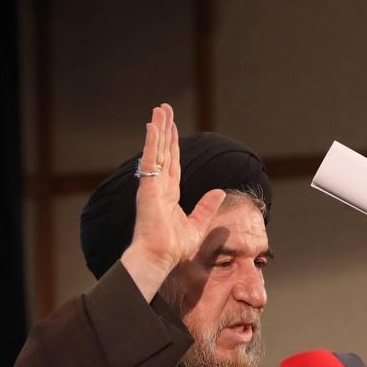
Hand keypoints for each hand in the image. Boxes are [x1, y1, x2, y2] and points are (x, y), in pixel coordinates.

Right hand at [120, 103, 226, 301]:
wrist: (160, 257)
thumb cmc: (173, 248)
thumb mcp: (197, 225)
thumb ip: (206, 207)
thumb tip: (219, 191)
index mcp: (169, 195)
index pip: (171, 163)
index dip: (172, 145)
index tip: (172, 128)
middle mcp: (159, 187)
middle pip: (163, 152)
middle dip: (164, 130)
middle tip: (163, 109)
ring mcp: (152, 185)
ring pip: (156, 151)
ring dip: (158, 129)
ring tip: (160, 109)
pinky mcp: (148, 187)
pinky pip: (151, 160)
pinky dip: (151, 142)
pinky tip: (153, 125)